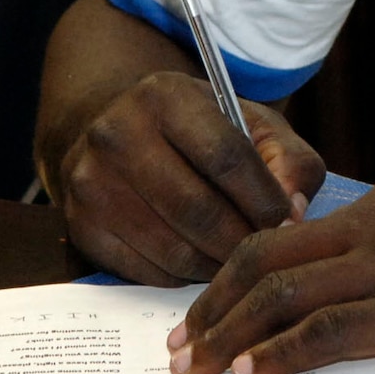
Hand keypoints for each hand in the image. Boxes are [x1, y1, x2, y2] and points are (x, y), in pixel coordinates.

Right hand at [56, 71, 324, 286]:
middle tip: (267, 252)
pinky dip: (184, 277)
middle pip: (199, 211)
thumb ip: (289, 160)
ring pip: (174, 250)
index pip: (226, 158)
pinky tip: (200, 260)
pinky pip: (147, 272)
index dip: (265, 199)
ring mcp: (92, 184)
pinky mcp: (81, 228)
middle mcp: (118, 134)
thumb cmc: (199, 131)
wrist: (116, 132)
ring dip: (217, 266)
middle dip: (244, 241)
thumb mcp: (251, 124)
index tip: (288, 221)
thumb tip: (294, 214)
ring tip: (238, 259)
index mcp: (165, 96)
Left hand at [167, 172, 374, 373]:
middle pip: (267, 256)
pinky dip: (282, 350)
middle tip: (181, 342)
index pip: (291, 233)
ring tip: (197, 366)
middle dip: (214, 304)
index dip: (241, 272)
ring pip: (285, 290)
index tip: (212, 306)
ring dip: (231, 331)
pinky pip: (330, 325)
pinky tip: (254, 371)